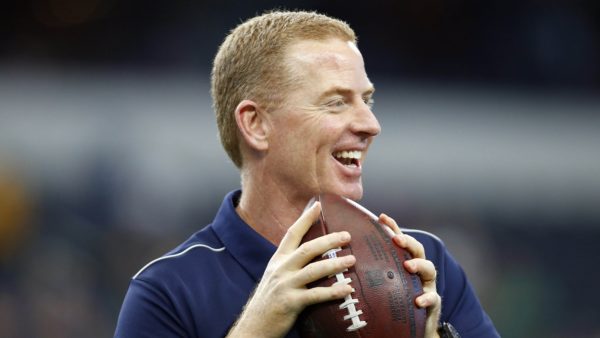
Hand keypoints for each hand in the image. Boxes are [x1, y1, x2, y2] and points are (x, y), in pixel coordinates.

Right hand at [227, 202, 355, 337]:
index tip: (318, 205)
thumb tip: (311, 255)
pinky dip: (333, 291)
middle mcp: (281, 269)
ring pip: (314, 270)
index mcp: (277, 260)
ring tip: (352, 260)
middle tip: (347, 236)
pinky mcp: (290, 303)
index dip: (305, 219)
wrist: (254, 326)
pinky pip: (316, 295)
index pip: (292, 234)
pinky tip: (347, 289)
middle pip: (307, 249)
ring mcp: (285, 285)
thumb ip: (290, 264)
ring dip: (335, 264)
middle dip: (329, 240)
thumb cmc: (269, 301)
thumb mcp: (275, 276)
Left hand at [379, 213, 441, 337]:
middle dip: (408, 242)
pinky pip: (433, 298)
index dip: (393, 228)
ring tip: (408, 266)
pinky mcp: (432, 304)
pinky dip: (427, 298)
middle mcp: (418, 271)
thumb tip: (343, 257)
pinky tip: (418, 300)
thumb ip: (371, 270)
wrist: (409, 328)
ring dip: (419, 265)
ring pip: (430, 269)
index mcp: (404, 262)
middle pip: (418, 250)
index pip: (400, 242)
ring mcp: (426, 285)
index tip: (381, 217)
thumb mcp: (381, 284)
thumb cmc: (392, 302)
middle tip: (397, 239)